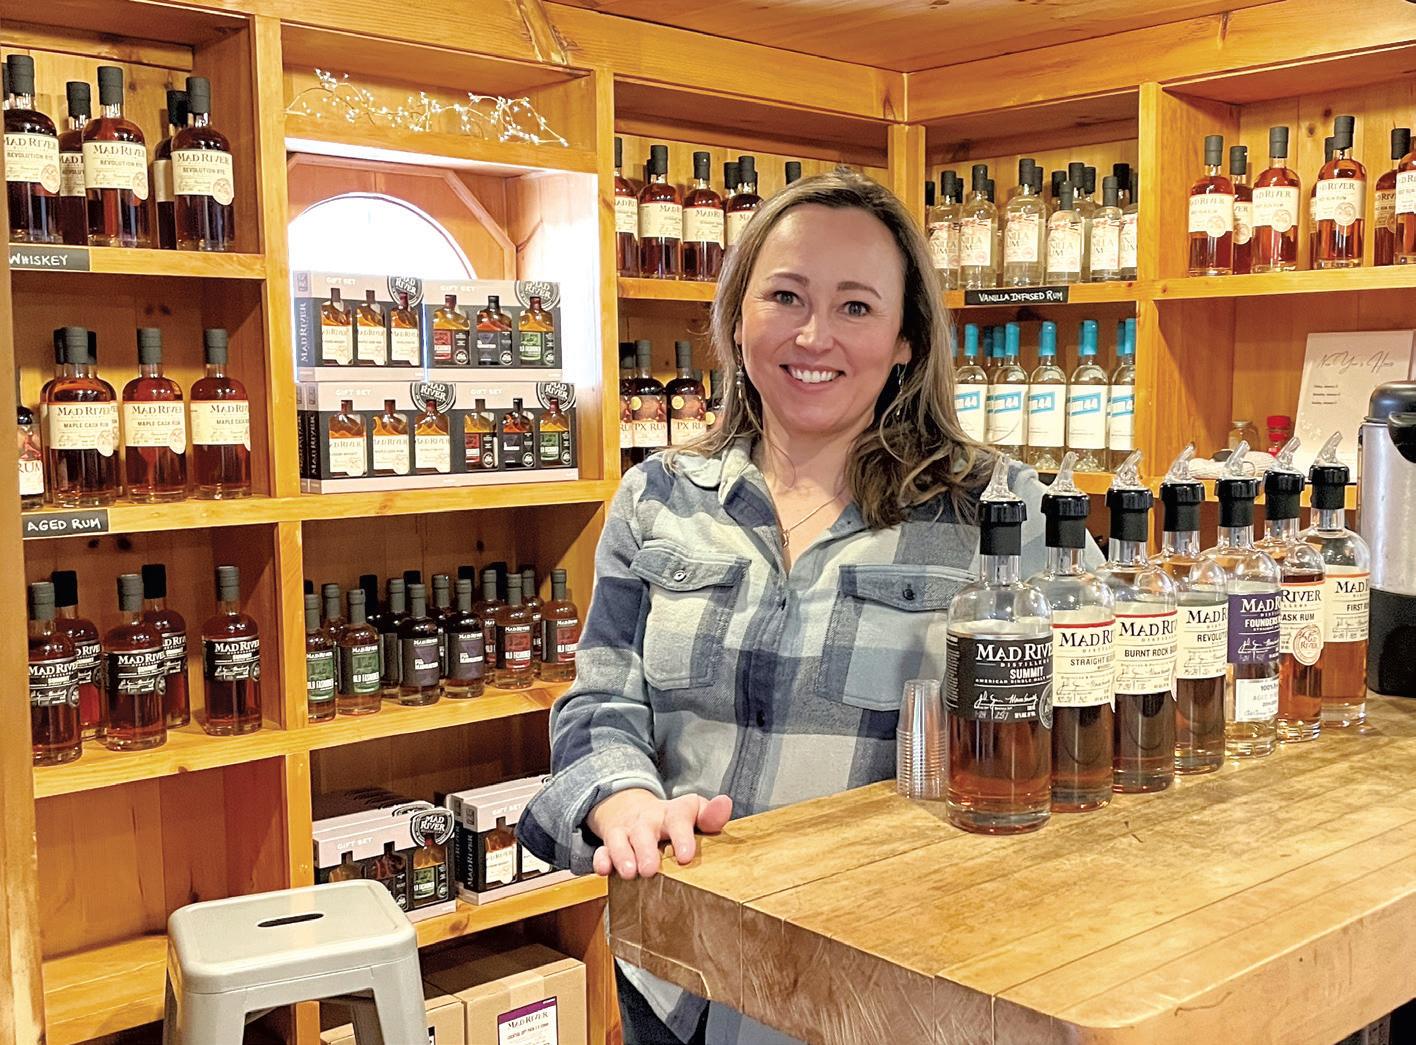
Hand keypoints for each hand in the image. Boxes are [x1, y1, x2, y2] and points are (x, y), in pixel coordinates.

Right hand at [586, 788, 733, 879]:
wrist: (633, 809)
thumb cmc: (673, 820)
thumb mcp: (694, 814)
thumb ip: (711, 816)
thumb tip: (725, 803)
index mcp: (673, 813)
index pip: (679, 817)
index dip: (682, 836)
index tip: (685, 856)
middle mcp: (648, 820)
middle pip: (645, 830)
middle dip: (646, 849)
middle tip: (650, 869)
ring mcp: (627, 830)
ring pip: (621, 839)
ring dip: (623, 855)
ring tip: (629, 873)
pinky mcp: (611, 841)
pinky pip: (603, 849)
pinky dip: (602, 859)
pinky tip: (604, 870)